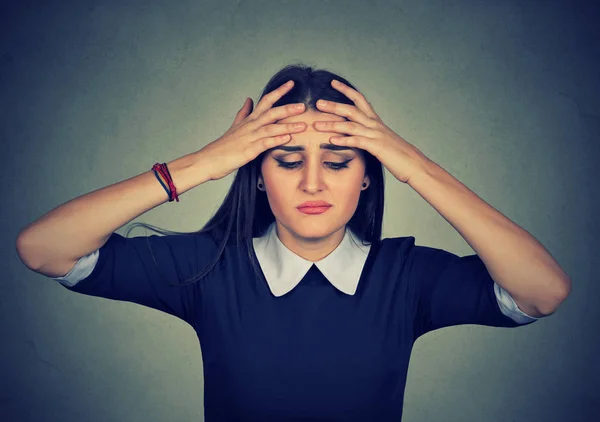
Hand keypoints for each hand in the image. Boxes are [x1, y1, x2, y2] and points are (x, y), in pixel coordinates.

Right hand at [199, 80, 306, 180]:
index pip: (266, 101)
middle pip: (271, 112)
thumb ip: (244, 112)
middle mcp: (251, 126)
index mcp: (250, 119)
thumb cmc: (224, 146)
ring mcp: (250, 137)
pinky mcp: (249, 150)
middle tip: (304, 106)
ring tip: (302, 125)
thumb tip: (249, 99)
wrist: (209, 159)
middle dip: (288, 108)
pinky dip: (276, 140)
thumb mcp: (235, 126)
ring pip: (271, 128)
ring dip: (287, 126)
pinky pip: (265, 143)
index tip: (291, 83)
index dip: (279, 91)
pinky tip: (287, 139)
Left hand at [313, 79, 429, 183]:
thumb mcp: (381, 141)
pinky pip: (358, 141)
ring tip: (317, 125)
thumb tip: (357, 135)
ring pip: (351, 125)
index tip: (333, 82)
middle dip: (333, 105)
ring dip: (332, 124)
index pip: (360, 100)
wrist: (415, 165)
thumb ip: (369, 136)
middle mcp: (375, 125)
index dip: (346, 90)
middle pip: (351, 110)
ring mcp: (376, 135)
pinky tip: (331, 141)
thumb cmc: (398, 156)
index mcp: (376, 122)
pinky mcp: (377, 147)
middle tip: (317, 103)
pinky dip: (344, 140)